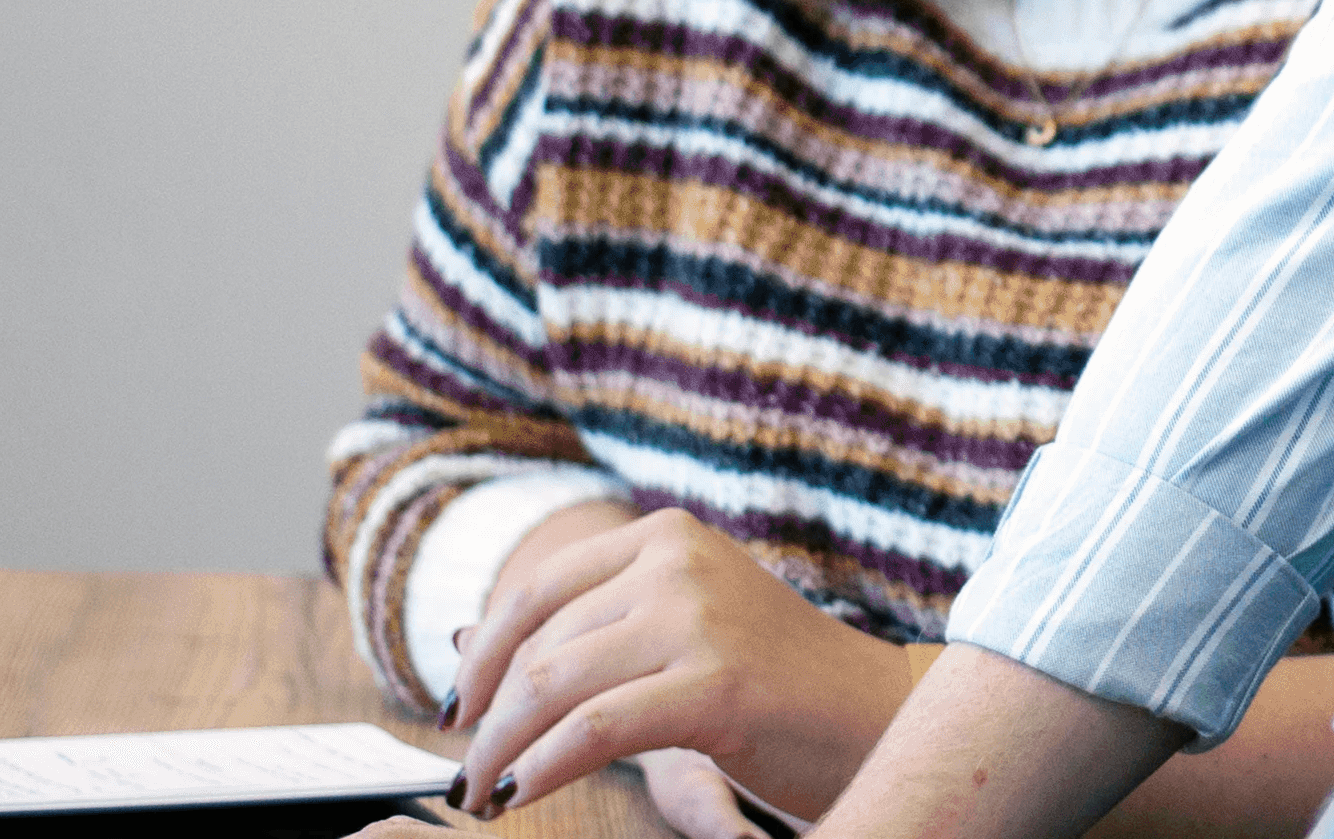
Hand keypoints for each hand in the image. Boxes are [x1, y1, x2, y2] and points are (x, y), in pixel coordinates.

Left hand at [445, 504, 931, 821]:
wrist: (874, 714)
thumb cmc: (773, 682)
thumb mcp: (672, 634)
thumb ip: (580, 629)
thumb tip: (459, 640)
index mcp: (664, 537)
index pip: (535, 591)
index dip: (484, 658)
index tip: (460, 713)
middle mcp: (675, 562)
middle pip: (538, 645)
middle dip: (488, 720)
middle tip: (466, 776)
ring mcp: (696, 618)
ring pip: (552, 686)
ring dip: (502, 751)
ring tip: (484, 793)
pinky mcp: (714, 683)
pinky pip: (595, 730)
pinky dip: (543, 767)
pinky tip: (521, 796)